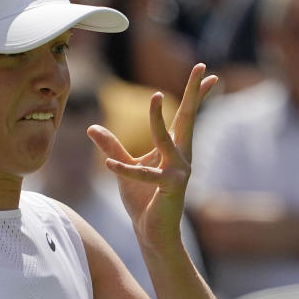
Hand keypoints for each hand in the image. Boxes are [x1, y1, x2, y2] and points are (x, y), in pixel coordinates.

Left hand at [87, 63, 216, 250]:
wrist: (151, 231)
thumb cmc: (143, 199)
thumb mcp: (123, 167)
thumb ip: (111, 147)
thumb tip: (91, 127)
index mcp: (173, 149)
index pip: (185, 115)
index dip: (195, 93)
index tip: (206, 71)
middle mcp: (181, 156)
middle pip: (188, 118)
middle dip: (194, 93)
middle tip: (202, 67)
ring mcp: (178, 172)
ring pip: (167, 140)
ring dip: (160, 120)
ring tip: (155, 97)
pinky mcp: (169, 189)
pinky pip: (145, 175)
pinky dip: (126, 170)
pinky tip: (110, 164)